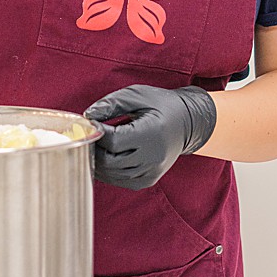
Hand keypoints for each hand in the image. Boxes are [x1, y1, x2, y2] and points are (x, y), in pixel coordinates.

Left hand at [86, 83, 217, 188]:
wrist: (188, 122)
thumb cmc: (160, 105)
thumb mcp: (137, 95)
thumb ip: (111, 104)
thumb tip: (87, 116)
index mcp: (151, 133)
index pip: (113, 141)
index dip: (97, 134)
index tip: (91, 124)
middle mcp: (153, 156)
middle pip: (109, 162)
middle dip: (94, 149)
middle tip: (90, 137)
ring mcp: (152, 171)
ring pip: (112, 175)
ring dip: (98, 162)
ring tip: (97, 146)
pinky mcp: (149, 180)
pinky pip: (121, 181)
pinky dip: (108, 172)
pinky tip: (107, 158)